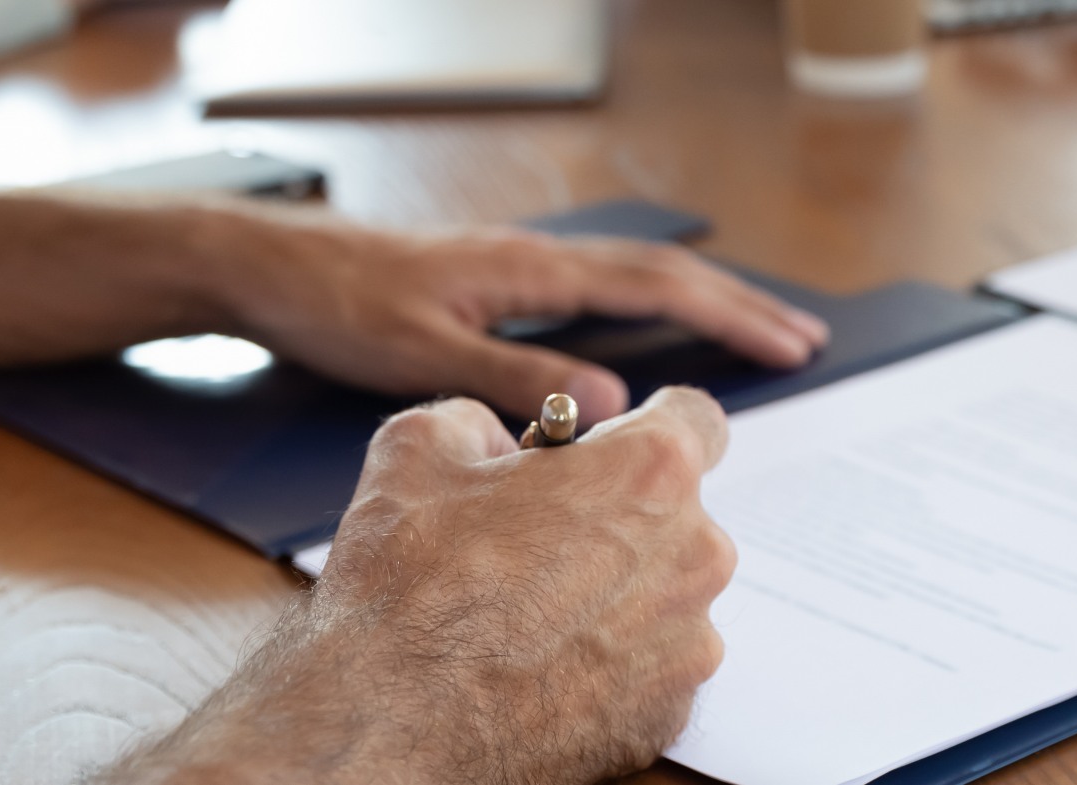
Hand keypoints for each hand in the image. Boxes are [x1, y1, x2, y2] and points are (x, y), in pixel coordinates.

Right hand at [101, 388, 736, 784]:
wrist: (394, 722)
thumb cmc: (410, 588)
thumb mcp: (418, 449)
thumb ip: (480, 420)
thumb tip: (494, 442)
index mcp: (651, 472)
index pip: (696, 420)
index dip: (646, 428)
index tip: (612, 450)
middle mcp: (694, 555)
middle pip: (675, 518)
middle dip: (617, 520)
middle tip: (537, 539)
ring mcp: (689, 644)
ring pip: (664, 597)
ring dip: (614, 595)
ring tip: (528, 614)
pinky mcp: (669, 714)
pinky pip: (650, 669)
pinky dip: (608, 664)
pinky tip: (541, 666)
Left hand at [198, 207, 829, 419]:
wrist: (271, 266)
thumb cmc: (337, 307)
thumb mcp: (425, 357)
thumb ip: (518, 378)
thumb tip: (611, 401)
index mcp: (529, 270)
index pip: (655, 288)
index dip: (730, 317)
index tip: (789, 345)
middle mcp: (535, 258)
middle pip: (664, 274)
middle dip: (740, 306)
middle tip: (805, 340)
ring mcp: (521, 266)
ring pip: (636, 276)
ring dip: (703, 302)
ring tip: (759, 333)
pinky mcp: (502, 283)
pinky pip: (602, 288)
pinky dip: (653, 306)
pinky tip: (663, 330)